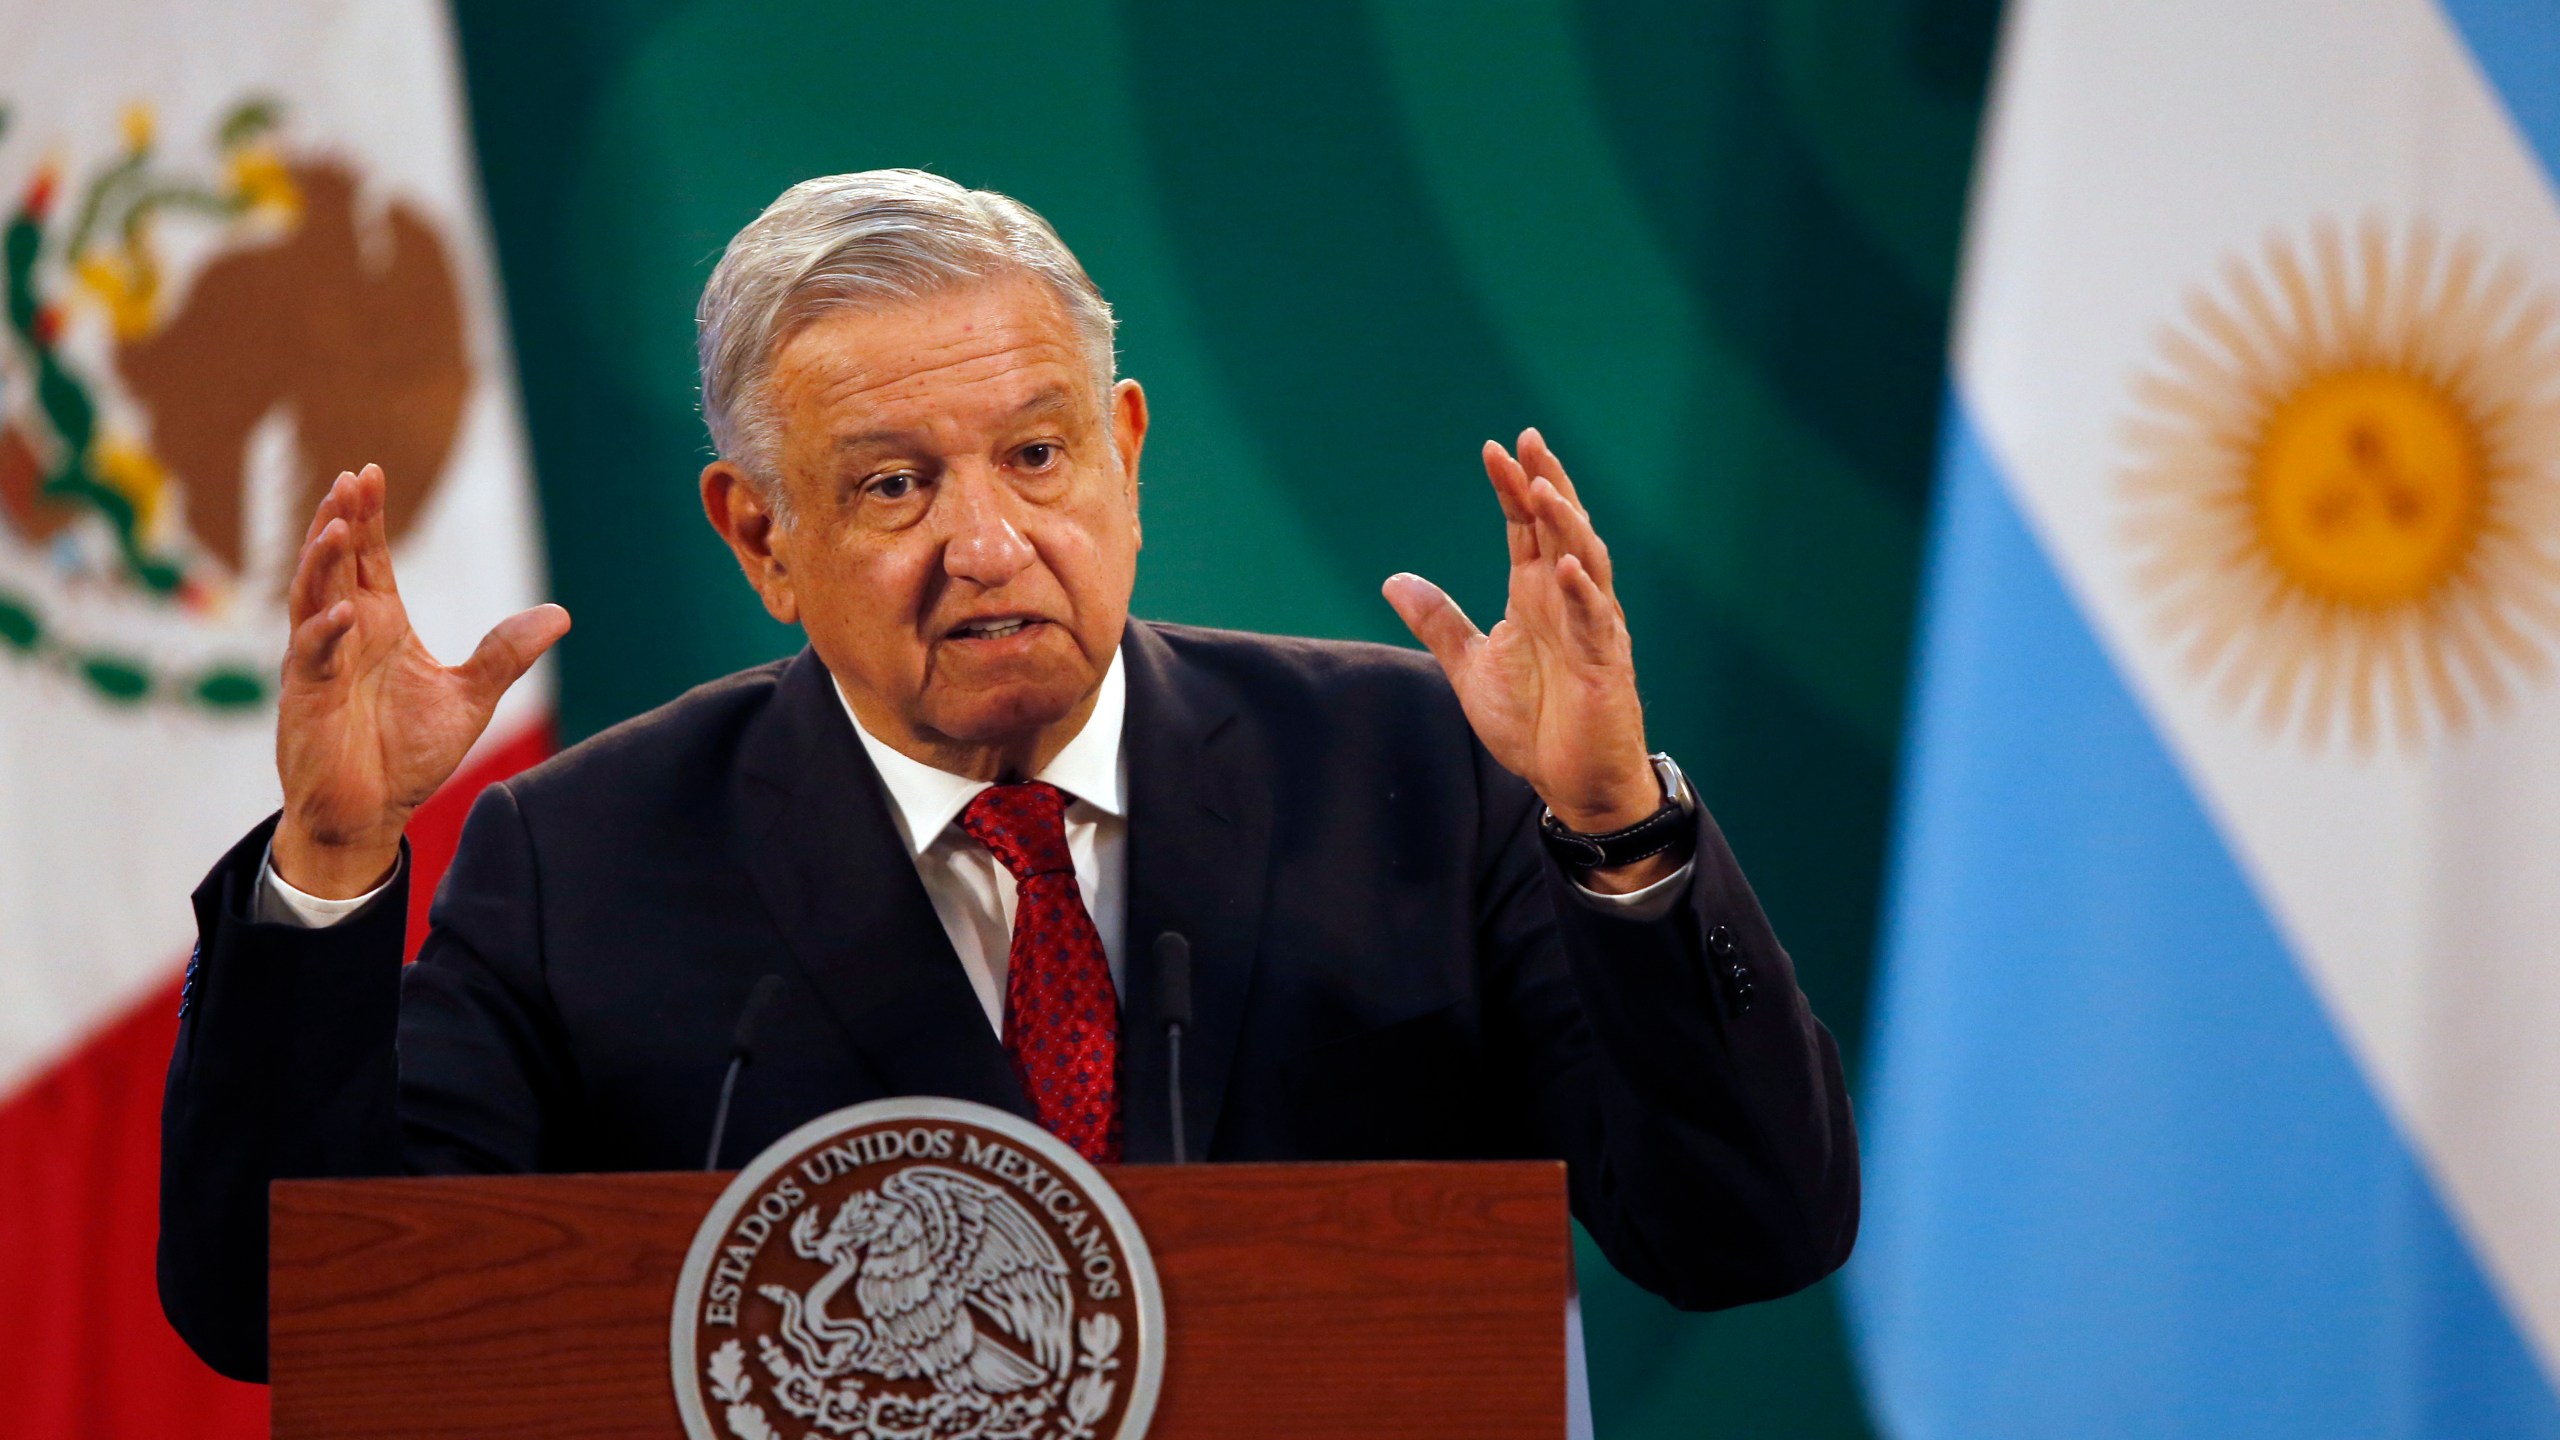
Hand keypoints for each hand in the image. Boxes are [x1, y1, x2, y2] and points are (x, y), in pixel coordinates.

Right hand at [271, 465, 569, 897]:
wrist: (371, 814)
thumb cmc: (406, 755)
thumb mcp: (470, 697)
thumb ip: (505, 653)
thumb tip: (560, 614)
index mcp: (380, 626)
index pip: (370, 559)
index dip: (369, 517)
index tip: (370, 473)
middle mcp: (344, 635)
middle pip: (336, 565)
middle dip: (341, 521)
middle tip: (349, 479)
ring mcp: (319, 663)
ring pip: (310, 599)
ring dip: (321, 562)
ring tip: (337, 526)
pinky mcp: (306, 699)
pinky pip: (312, 658)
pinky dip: (325, 634)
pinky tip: (343, 613)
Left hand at [1384, 429, 1676, 892]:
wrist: (1572, 783)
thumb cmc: (1534, 724)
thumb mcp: (1472, 666)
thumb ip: (1439, 622)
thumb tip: (1393, 580)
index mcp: (1536, 595)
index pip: (1525, 528)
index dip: (1511, 489)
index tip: (1493, 450)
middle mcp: (1567, 601)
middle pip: (1558, 528)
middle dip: (1544, 484)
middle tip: (1527, 441)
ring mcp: (1591, 628)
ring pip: (1584, 562)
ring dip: (1565, 524)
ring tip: (1543, 488)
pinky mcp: (1606, 664)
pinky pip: (1595, 621)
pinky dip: (1584, 593)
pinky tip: (1568, 566)